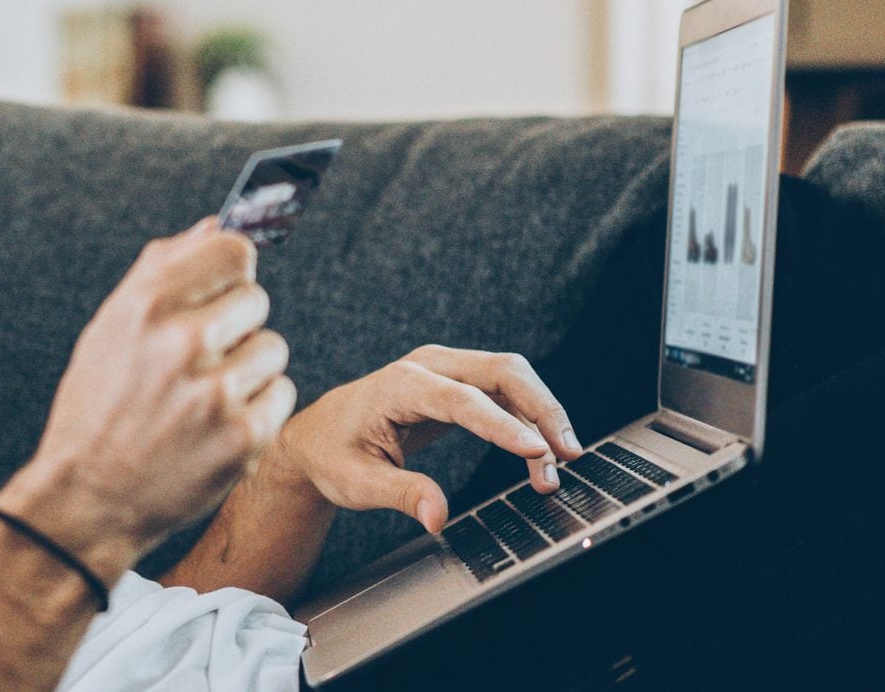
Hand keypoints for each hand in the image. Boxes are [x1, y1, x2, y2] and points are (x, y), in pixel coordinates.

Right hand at [0, 218, 294, 574]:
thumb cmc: (99, 406)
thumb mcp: (110, 327)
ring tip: (203, 399)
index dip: (229, 271)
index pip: (234, 250)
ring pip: (273, 349)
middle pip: (256, 300)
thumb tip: (217, 224)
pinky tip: (216, 427)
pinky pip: (281, 394)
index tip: (220, 291)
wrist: (86, 498)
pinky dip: (257, 410)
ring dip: (248, 370)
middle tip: (197, 362)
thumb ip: (163, 268)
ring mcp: (216, 391)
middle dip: (234, 326)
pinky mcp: (243, 437)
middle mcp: (183, 341)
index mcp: (146, 304)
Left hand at [265, 345, 581, 532]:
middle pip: (502, 371)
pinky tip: (539, 456)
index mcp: (399, 385)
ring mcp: (445, 370)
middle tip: (568, 455)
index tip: (537, 451)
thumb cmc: (332, 455)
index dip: (503, 425)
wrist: (317, 436)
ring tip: (556, 469)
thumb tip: (438, 518)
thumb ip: (400, 494)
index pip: (463, 400)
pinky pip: (503, 394)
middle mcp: (427, 366)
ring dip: (541, 418)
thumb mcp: (357, 482)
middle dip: (542, 410)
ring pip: (511, 379)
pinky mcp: (456, 384)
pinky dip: (527, 421)